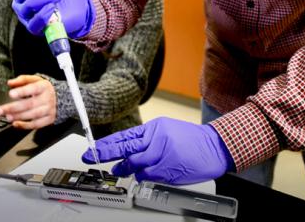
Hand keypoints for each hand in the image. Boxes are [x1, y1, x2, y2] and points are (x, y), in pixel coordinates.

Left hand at [0, 75, 56, 129]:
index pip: (32, 88)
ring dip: (18, 116)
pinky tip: (16, 123)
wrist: (60, 98)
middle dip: (13, 108)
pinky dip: (25, 125)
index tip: (11, 94)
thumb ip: (22, 80)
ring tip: (7, 116)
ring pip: (32, 115)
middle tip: (0, 110)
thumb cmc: (44, 89)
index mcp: (43, 87)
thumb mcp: (35, 80)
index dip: (22, 91)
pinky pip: (36, 124)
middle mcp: (47, 98)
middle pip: (29, 104)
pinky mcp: (48, 119)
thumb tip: (10, 83)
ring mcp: (48, 110)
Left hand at [81, 117, 233, 184]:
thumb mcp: (167, 131)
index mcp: (155, 127)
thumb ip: (148, 140)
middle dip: (104, 153)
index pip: (125, 136)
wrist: (214, 147)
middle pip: (124, 148)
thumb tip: (129, 153)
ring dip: (124, 169)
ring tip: (118, 170)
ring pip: (134, 164)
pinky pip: (147, 175)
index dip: (106, 143)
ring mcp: (161, 154)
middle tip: (90, 157)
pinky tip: (144, 173)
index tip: (92, 148)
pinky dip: (142, 176)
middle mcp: (156, 139)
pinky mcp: (167, 169)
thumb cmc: (192, 141)